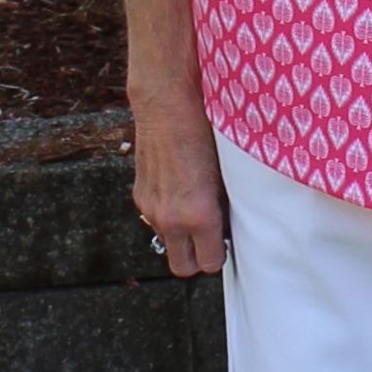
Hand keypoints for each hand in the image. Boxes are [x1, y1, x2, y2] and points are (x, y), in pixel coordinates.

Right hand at [129, 84, 228, 275]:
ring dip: (181, 235)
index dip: (220, 254)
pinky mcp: (139, 195)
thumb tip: (232, 224)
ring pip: (168, 242)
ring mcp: (151, 208)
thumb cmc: (205, 131)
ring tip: (195, 208)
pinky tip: (179, 190)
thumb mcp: (227, 174)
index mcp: (198, 215)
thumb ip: (227, 206)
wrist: (168, 104)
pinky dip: (167, 214)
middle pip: (182, 267)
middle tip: (211, 237)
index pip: (210, 263)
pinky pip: (155, 219)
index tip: (226, 240)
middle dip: (197, 257)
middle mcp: (170, 218)